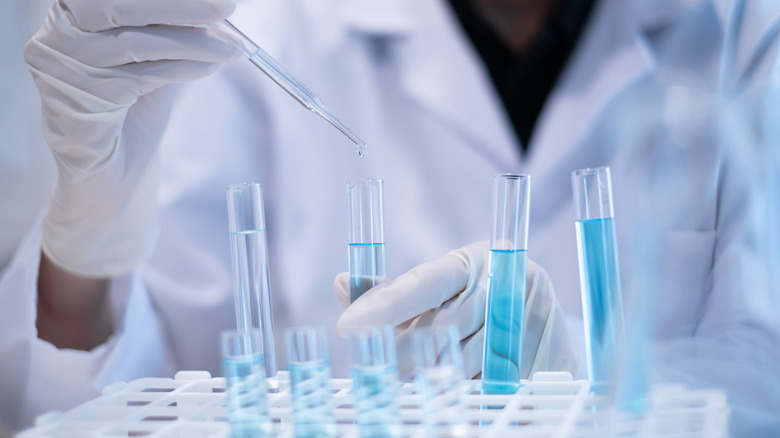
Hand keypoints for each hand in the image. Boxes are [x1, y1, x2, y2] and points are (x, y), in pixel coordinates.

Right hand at [24, 0, 239, 275]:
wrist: (111, 174)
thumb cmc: (129, 112)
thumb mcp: (150, 59)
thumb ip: (168, 30)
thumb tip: (213, 7)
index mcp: (67, 14)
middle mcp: (54, 37)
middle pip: (120, 6)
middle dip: (181, 8)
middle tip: (226, 10)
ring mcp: (60, 71)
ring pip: (136, 44)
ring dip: (194, 43)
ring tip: (232, 49)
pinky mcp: (79, 103)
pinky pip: (141, 78)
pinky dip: (183, 69)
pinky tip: (209, 67)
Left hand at [334, 240, 577, 377]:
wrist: (542, 317)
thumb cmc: (473, 300)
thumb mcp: (436, 289)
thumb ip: (391, 292)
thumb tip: (341, 286)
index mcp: (470, 261)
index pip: (423, 282)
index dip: (386, 304)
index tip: (349, 325)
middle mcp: (502, 283)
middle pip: (445, 326)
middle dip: (407, 352)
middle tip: (382, 368)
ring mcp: (530, 318)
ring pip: (471, 358)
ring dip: (439, 373)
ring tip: (418, 379)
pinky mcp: (552, 352)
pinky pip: (500, 381)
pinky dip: (473, 387)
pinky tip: (458, 388)